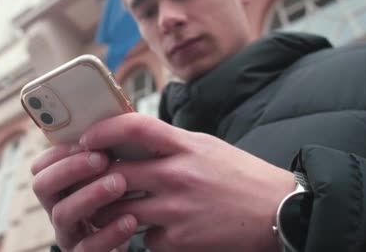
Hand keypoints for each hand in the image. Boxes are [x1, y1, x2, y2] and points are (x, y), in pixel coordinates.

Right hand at [31, 144, 136, 250]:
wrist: (145, 235)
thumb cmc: (128, 198)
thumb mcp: (115, 174)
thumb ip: (109, 154)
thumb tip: (117, 120)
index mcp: (62, 186)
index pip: (42, 165)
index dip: (60, 152)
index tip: (88, 141)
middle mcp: (59, 208)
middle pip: (42, 186)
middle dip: (69, 169)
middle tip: (101, 159)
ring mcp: (69, 234)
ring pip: (62, 214)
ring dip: (89, 195)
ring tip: (119, 183)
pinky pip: (88, 248)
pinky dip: (109, 232)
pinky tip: (131, 219)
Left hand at [84, 113, 295, 251]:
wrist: (278, 211)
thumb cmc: (242, 175)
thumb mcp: (207, 146)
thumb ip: (172, 143)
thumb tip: (135, 141)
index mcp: (186, 145)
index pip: (134, 126)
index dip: (103, 130)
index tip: (87, 139)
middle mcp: (178, 175)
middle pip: (114, 175)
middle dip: (93, 181)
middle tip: (87, 183)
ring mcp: (177, 209)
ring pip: (119, 212)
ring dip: (111, 213)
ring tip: (114, 210)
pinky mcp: (181, 240)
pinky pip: (145, 239)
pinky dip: (145, 237)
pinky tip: (160, 231)